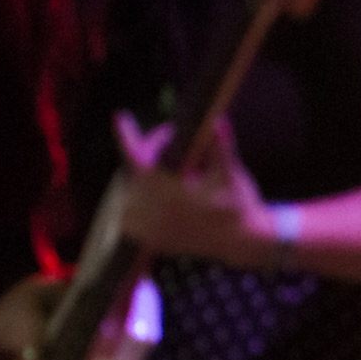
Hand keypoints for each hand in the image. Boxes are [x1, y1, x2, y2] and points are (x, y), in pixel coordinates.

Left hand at [116, 112, 274, 267]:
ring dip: (146, 178)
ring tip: (170, 172)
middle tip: (173, 144)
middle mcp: (149, 207)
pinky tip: (159, 198)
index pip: (135, 154)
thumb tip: (218, 121)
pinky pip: (133, 215)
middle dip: (152, 154)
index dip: (126, 134)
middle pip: (136, 170)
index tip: (120, 117)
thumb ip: (220, 147)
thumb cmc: (236, 206)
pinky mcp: (150, 239)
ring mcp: (147, 225)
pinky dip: (141, 203)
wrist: (240, 243)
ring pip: (133, 191)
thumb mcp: (229, 174)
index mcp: (162, 188)